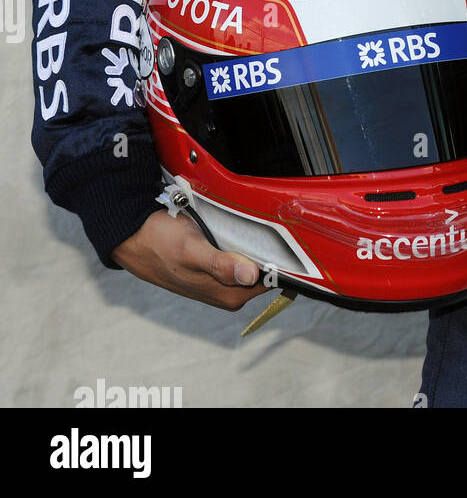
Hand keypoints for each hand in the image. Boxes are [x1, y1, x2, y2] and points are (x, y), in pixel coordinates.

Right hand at [111, 209, 272, 310]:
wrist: (134, 237)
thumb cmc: (160, 243)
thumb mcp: (191, 250)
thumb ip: (220, 264)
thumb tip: (250, 275)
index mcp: (231, 294)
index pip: (275, 279)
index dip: (281, 257)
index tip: (281, 234)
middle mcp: (230, 291)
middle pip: (267, 268)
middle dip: (268, 246)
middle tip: (261, 221)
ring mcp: (224, 279)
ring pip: (253, 258)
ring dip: (253, 240)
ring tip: (242, 221)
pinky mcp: (217, 267)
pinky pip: (240, 252)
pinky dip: (241, 239)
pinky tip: (233, 226)